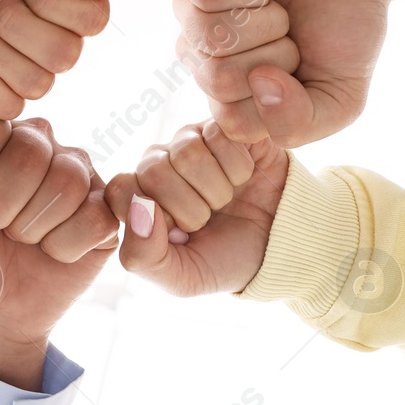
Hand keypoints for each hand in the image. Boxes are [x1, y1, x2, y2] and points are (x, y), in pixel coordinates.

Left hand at [103, 121, 288, 296]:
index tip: (180, 234)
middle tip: (209, 218)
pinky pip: (220, 135)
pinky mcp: (225, 127)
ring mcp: (192, 140)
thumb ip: (143, 256)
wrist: (282, 245)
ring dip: (217, 189)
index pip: (122, 189)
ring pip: (188, 150)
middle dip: (191, 208)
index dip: (156, 218)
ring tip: (227, 200)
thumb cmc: (227, 260)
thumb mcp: (182, 277)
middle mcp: (160, 161)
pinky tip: (244, 178)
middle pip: (154, 169)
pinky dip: (239, 167)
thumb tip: (139, 207)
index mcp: (139, 195)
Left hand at [174, 0, 394, 145]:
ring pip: (210, 35)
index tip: (300, 69)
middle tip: (289, 30)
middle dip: (274, 54)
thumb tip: (259, 84)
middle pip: (218, 80)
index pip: (233, 121)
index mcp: (232, 93)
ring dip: (264, 18)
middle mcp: (205, 55)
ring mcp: (192, 10)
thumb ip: (300, 123)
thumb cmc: (345, 26)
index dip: (278, 98)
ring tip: (275, 2)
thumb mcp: (340, 98)